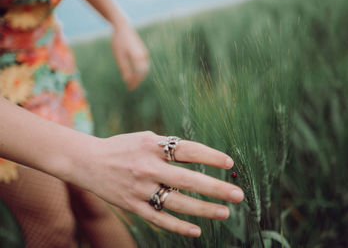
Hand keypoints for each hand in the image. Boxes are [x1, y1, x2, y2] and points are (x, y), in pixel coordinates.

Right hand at [72, 131, 243, 237]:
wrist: (88, 161)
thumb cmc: (122, 147)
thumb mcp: (145, 138)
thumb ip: (168, 147)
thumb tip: (198, 156)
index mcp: (152, 146)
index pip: (187, 150)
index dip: (210, 156)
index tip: (229, 163)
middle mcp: (147, 167)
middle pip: (187, 179)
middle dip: (215, 188)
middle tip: (238, 195)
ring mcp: (139, 189)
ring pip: (176, 203)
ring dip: (203, 210)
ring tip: (225, 213)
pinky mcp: (132, 205)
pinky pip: (158, 219)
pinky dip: (178, 227)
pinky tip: (196, 231)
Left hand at [111, 24, 149, 89]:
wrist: (122, 27)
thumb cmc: (119, 41)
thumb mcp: (119, 57)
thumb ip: (124, 69)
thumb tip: (127, 81)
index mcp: (139, 57)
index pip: (139, 74)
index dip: (135, 82)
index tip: (129, 88)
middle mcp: (144, 56)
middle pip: (143, 73)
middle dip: (137, 81)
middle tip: (130, 87)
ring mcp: (144, 53)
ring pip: (144, 69)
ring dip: (139, 76)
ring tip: (131, 82)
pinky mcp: (143, 51)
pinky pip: (143, 64)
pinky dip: (139, 71)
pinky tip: (133, 73)